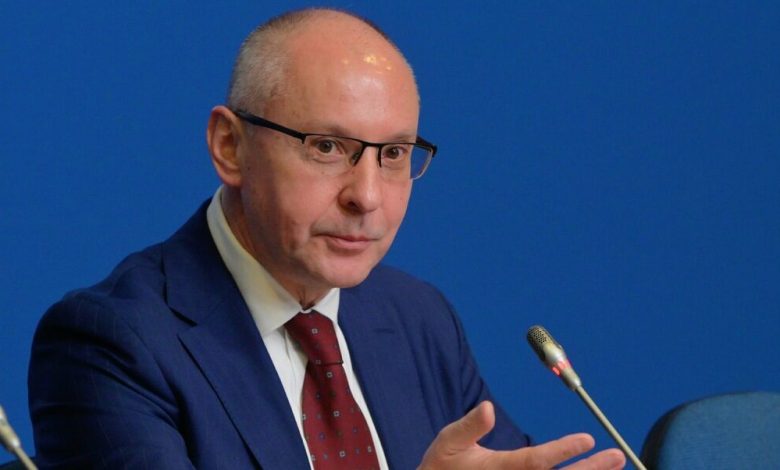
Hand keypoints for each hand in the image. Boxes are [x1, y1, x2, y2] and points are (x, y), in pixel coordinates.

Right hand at [418, 401, 624, 468]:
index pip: (537, 461)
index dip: (563, 451)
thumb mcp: (448, 442)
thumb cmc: (443, 467)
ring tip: (613, 465)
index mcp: (500, 469)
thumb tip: (488, 408)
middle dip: (591, 469)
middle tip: (617, 456)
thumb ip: (469, 426)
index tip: (587, 439)